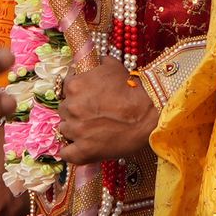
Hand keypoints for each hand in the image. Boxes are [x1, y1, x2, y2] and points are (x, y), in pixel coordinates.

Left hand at [55, 50, 158, 164]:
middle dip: (75, 111)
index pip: (66, 89)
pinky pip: (66, 154)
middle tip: (92, 113)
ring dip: (74, 129)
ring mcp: (76, 130)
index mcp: (75, 85)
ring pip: (65, 130)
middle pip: (64, 110)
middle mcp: (71, 107)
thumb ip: (96, 64)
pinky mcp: (84, 150)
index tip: (86, 97)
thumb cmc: (134, 89)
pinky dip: (70, 152)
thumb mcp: (114, 67)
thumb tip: (91, 62)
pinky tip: (77, 148)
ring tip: (91, 130)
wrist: (150, 113)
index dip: (76, 93)